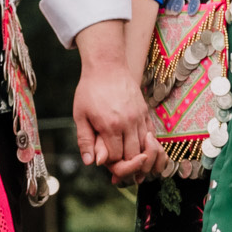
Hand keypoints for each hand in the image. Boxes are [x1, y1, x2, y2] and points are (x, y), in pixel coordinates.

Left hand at [72, 21, 160, 181]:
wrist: (106, 65)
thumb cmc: (89, 90)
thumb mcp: (80, 115)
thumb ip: (85, 140)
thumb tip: (91, 163)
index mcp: (110, 125)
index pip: (115, 158)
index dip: (109, 163)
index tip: (104, 160)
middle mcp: (128, 123)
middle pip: (134, 156)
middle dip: (127, 164)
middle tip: (119, 166)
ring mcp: (139, 117)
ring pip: (146, 148)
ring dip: (139, 157)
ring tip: (131, 162)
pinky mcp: (145, 112)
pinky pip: (151, 135)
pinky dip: (148, 145)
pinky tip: (140, 148)